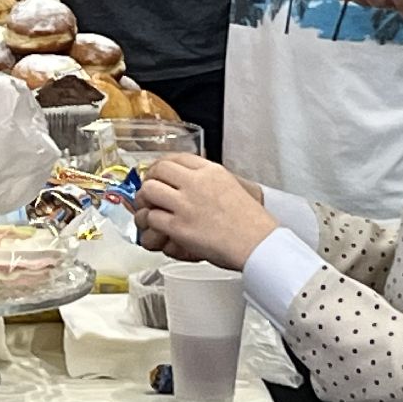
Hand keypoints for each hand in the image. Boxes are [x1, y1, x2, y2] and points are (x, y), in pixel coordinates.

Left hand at [135, 153, 275, 269]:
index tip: (159, 171)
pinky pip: (152, 217)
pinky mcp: (179, 226)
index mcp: (211, 171)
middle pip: (159, 169)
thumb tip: (195, 182)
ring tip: (146, 207)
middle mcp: (196, 183)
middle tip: (148, 189)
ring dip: (144, 200)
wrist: (258, 244)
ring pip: (150, 190)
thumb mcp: (233, 187)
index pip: (178, 157)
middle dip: (150, 179)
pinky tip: (153, 226)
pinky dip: (149, 222)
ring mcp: (186, 204)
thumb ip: (211, 182)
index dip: (163, 164)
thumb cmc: (252, 223)